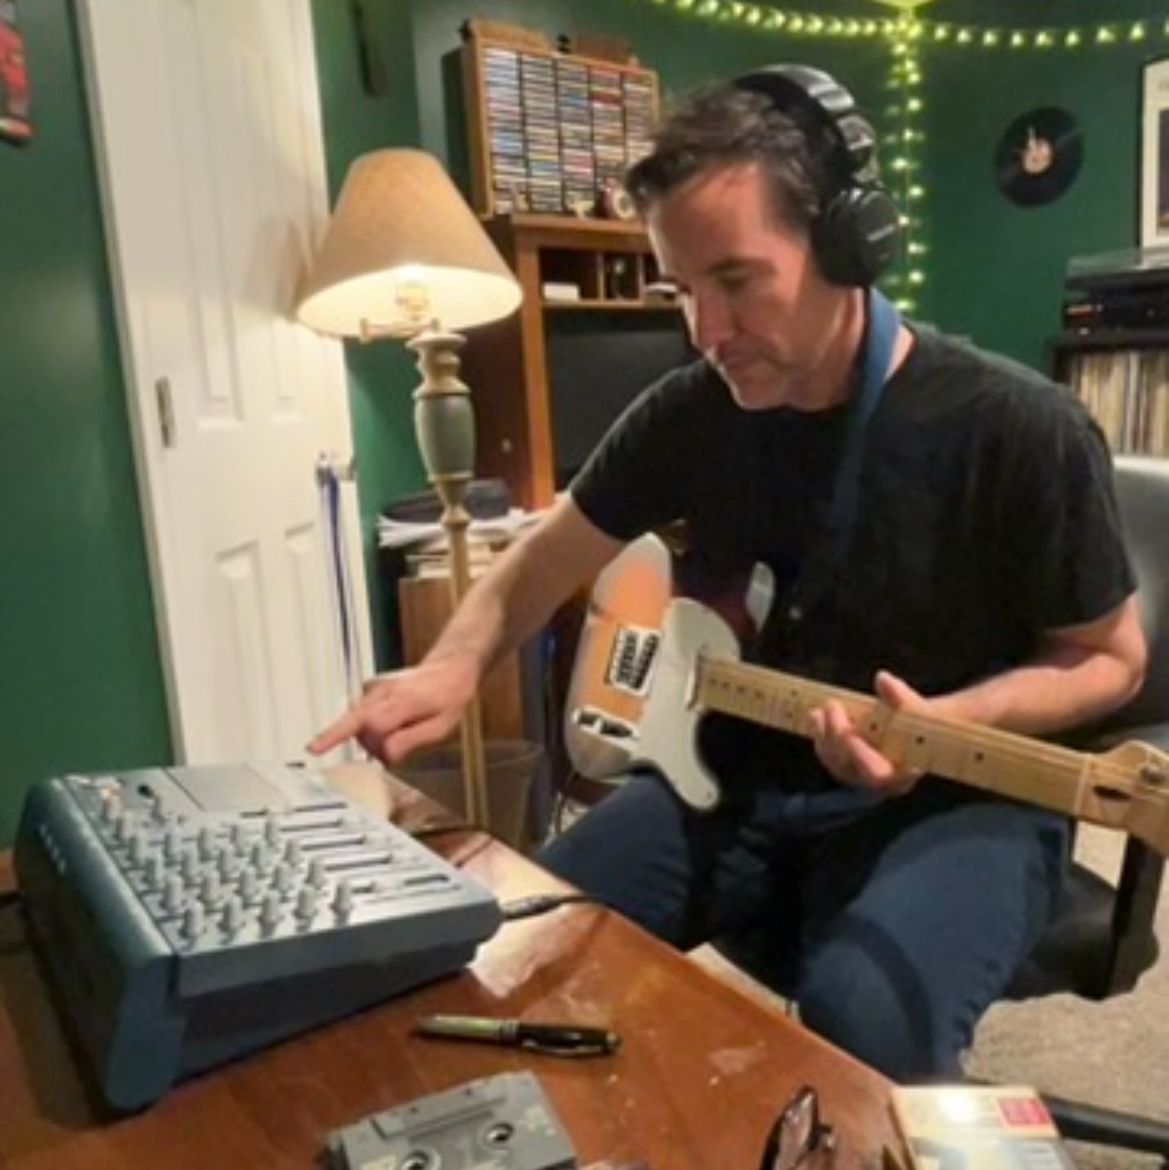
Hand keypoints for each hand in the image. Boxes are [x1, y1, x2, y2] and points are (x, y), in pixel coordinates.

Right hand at [307, 653, 478, 763]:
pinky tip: (385, 726)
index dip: (370, 748)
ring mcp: (374, 686)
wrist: (450, 667)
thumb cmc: (449, 695)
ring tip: (395, 734)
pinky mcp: (370, 688)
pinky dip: (366, 725)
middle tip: (392, 752)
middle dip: (370, 745)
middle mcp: (383, 691)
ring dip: (367, 736)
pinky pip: (359, 713)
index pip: (371, 726)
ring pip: (354, 719)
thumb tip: (384, 755)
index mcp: (402, 700)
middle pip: (357, 725)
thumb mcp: (441, 726)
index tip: (336, 756)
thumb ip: (410, 741)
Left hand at [807, 670, 928, 794]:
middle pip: (849, 766)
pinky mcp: (846, 767)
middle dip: (837, 734)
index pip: (876, 772)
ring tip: (819, 711)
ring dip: (823, 735)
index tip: (851, 735)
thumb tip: (883, 680)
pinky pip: (828, 756)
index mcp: (901, 773)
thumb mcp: (917, 709)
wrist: (917, 732)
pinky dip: (820, 736)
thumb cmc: (920, 724)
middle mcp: (878, 782)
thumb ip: (901, 697)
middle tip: (833, 706)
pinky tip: (816, 716)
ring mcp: (860, 776)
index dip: (862, 757)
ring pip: (834, 762)